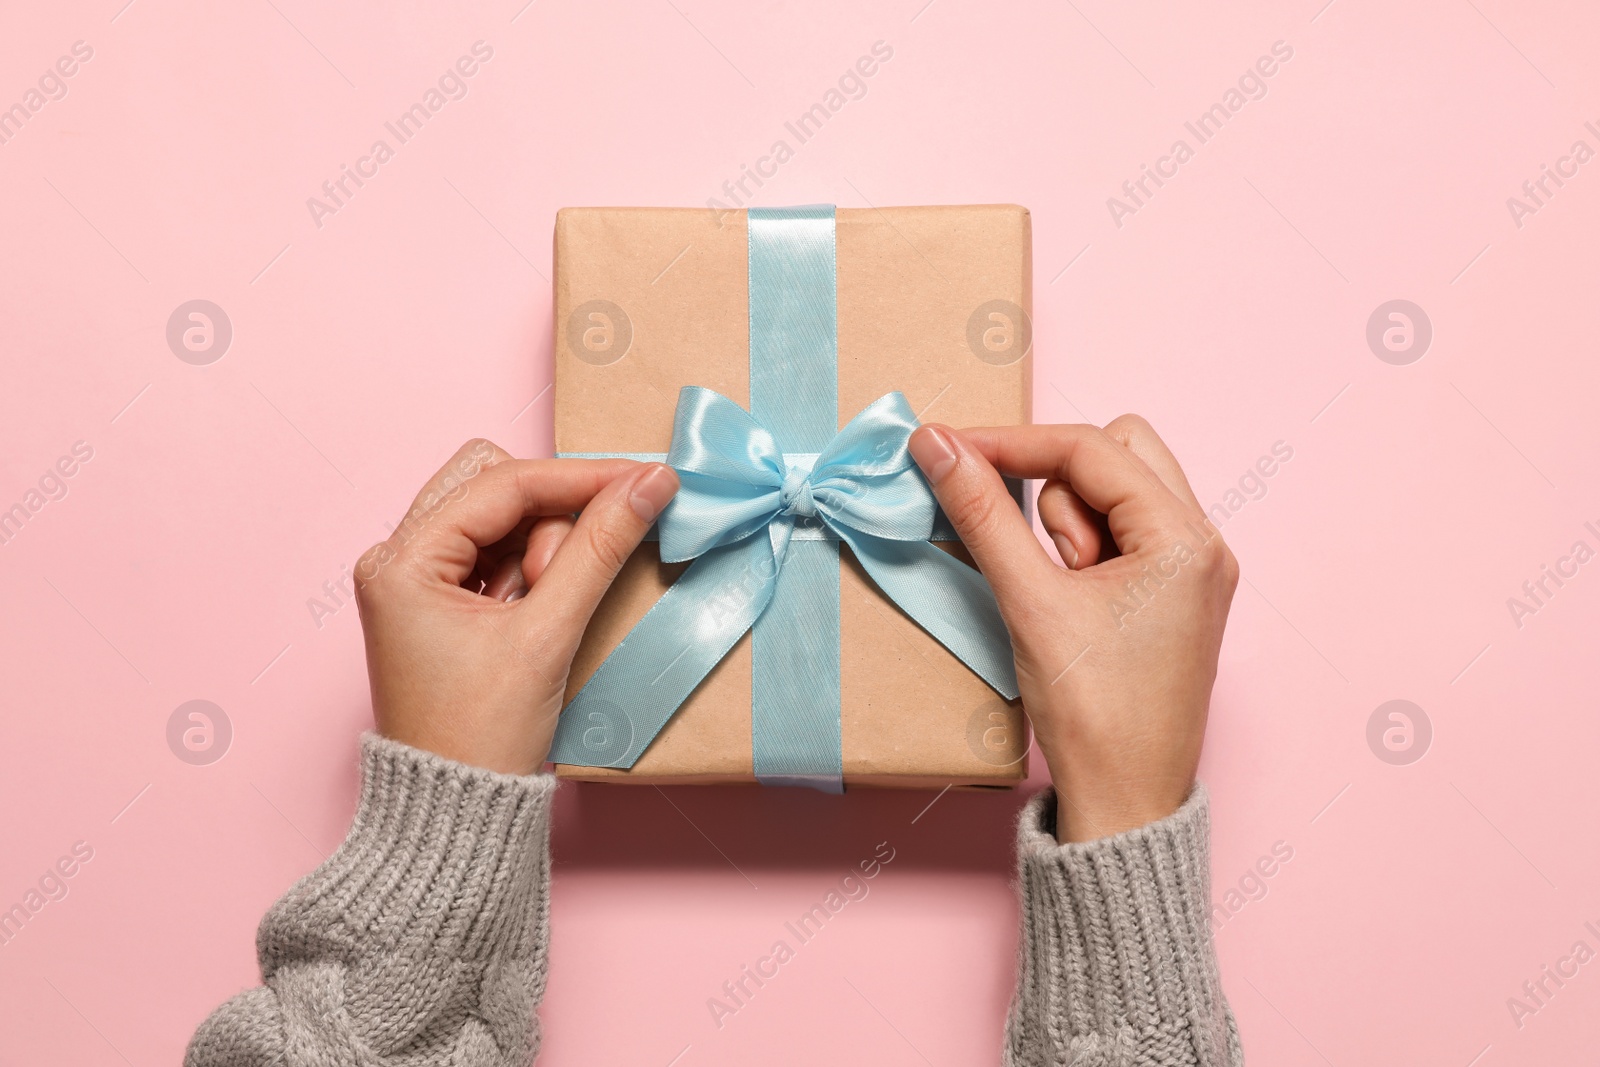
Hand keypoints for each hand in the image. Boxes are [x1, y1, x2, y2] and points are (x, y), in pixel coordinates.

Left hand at [353, 439, 679, 775]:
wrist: (455, 813)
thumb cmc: (481, 738)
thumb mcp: (547, 636)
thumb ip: (600, 550)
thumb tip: (650, 485)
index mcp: (402, 561)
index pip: (503, 484)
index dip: (581, 478)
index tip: (644, 479)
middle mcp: (397, 559)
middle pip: (493, 485)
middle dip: (550, 515)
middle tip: (570, 571)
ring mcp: (415, 579)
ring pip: (500, 517)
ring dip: (542, 549)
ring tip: (547, 611)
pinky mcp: (438, 602)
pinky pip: (497, 553)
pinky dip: (532, 570)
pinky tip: (540, 610)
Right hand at [909, 417, 1237, 842]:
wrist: (1125, 802)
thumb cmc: (1094, 715)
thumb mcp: (1030, 601)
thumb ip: (982, 513)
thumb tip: (937, 446)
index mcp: (1185, 538)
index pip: (1090, 449)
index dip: (1012, 444)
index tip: (949, 449)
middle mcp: (1203, 542)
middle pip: (1117, 452)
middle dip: (1058, 486)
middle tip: (1038, 552)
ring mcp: (1193, 568)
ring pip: (1116, 490)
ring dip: (1070, 524)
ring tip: (1062, 594)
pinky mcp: (1174, 593)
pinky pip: (1122, 532)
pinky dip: (1082, 548)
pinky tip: (1069, 596)